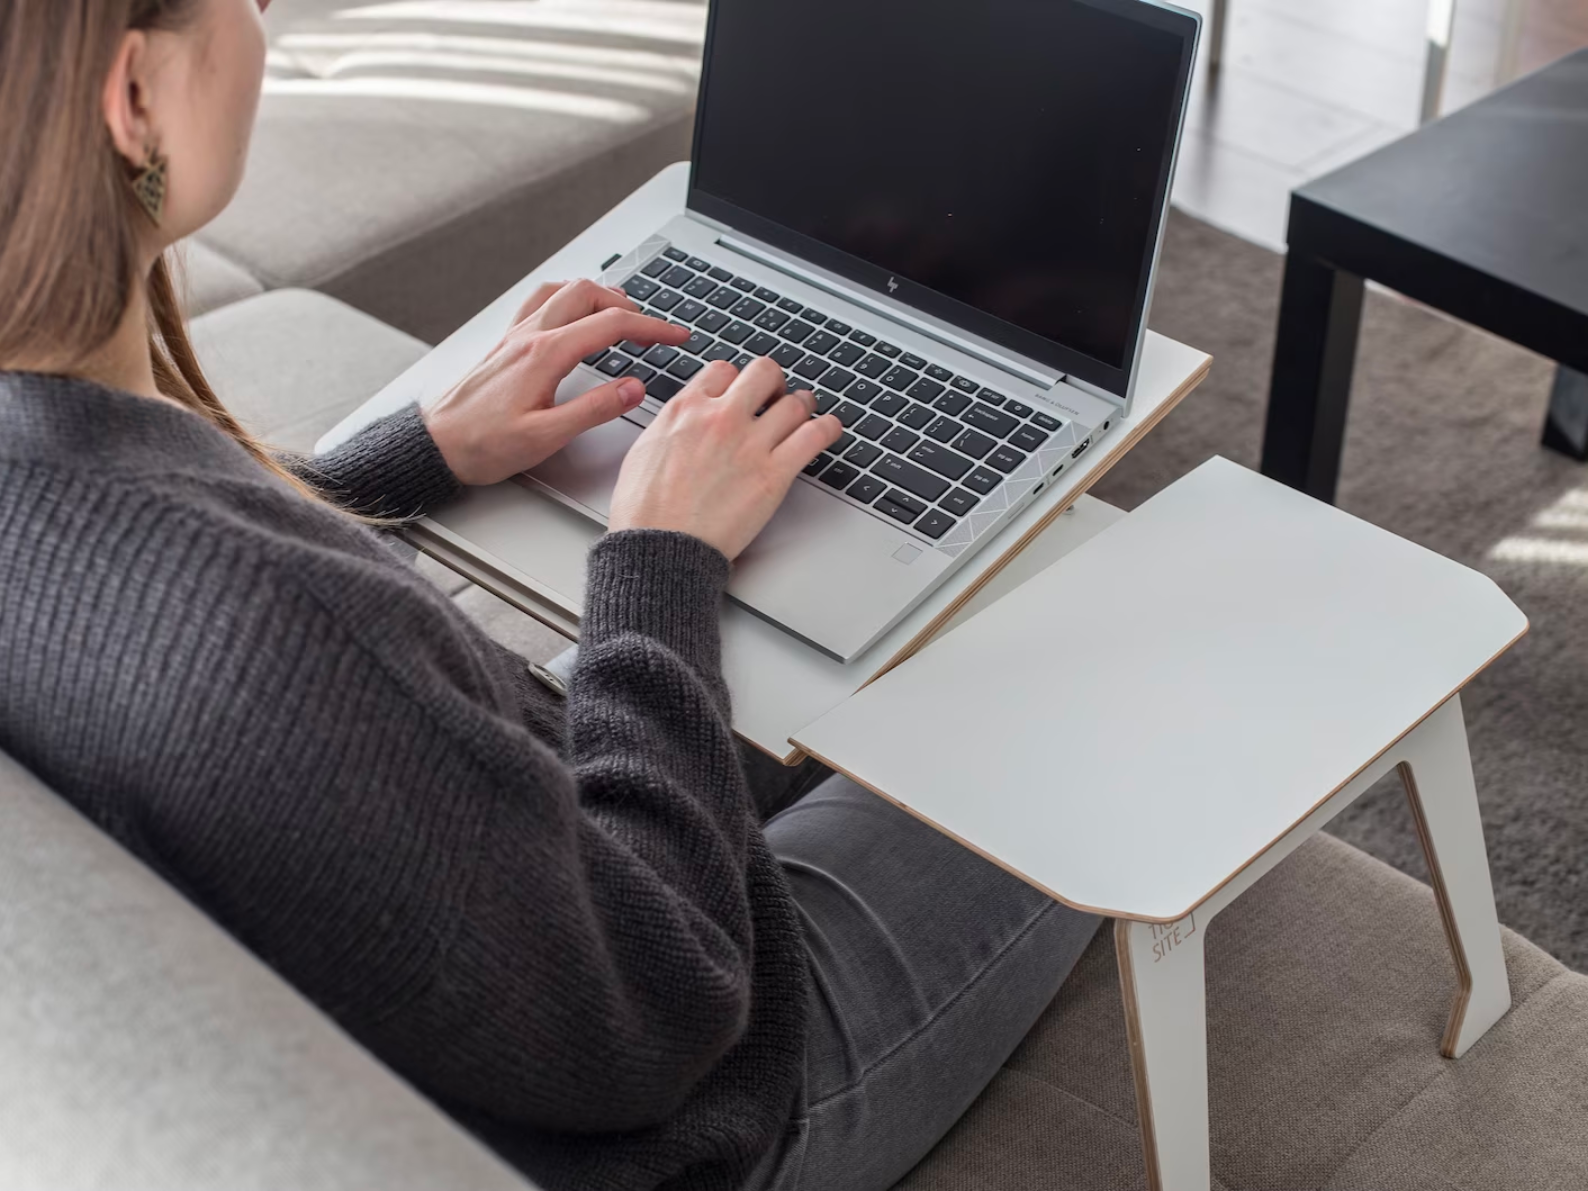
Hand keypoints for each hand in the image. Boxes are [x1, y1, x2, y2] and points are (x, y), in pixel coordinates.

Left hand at [421, 279, 689, 485]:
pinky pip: (539, 301)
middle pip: (589, 294)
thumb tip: (634, 388)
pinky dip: (566, 297)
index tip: (677, 335)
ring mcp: (515, 335)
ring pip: (563, 291)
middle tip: (652, 328)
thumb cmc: (483, 445)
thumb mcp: (546, 437)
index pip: (611, 325)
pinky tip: (572, 311)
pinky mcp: (505, 343)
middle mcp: (530, 336)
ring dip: (598, 294)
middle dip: (629, 305)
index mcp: (545, 355)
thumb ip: (594, 410)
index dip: (652, 327)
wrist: (436, 445)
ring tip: (621, 312)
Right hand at [608, 357, 842, 559]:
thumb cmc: (645, 511)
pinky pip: (814, 436)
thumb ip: (671, 425)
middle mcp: (721, 418)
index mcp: (686, 409)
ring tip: (807, 412)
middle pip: (764, 373)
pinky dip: (828, 428)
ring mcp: (750, 444)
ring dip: (803, 404)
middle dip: (774, 382)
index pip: (723, 370)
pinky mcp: (774, 473)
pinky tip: (830, 429)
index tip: (742, 390)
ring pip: (794, 403)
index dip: (736, 380)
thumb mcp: (644, 449)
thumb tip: (683, 419)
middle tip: (776, 395)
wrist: (660, 547)